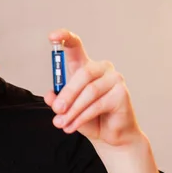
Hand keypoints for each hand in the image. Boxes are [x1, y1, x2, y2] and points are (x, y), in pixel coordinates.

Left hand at [43, 29, 140, 146]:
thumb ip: (56, 100)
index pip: (75, 47)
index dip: (64, 38)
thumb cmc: (87, 117)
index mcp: (84, 66)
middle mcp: (101, 68)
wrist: (109, 135)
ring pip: (90, 91)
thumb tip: (50, 95)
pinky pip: (98, 104)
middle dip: (67, 94)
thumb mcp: (66, 108)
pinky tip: (72, 126)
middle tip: (57, 110)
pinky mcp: (122, 93)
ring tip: (61, 123)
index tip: (52, 36)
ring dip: (73, 110)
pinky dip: (82, 117)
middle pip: (83, 73)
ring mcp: (115, 79)